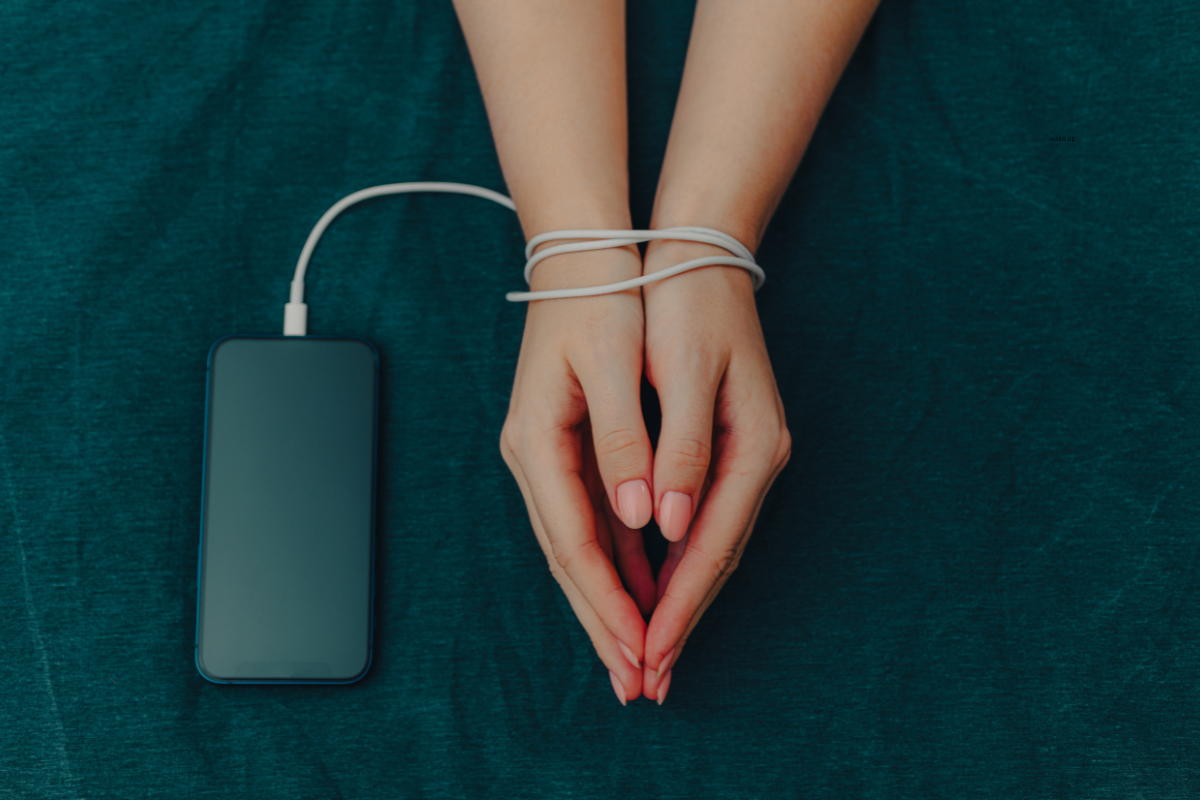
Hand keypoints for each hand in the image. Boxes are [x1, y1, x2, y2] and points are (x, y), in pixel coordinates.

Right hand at [499, 244, 657, 704]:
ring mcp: (550, 457)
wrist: (581, 257)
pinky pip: (594, 522)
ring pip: (580, 549)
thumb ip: (623, 441)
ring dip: (610, 604)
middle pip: (569, 562)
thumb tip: (641, 517)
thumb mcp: (612, 363)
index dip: (607, 604)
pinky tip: (642, 591)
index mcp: (539, 444)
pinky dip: (618, 564)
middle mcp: (537, 459)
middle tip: (635, 684)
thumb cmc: (600, 303)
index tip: (639, 651)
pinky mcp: (570, 450)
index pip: (574, 546)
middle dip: (603, 626)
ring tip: (640, 655)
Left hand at [637, 240, 791, 703]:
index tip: (646, 654)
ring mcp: (743, 457)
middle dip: (676, 622)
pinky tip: (648, 587)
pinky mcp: (721, 449)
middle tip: (645, 682)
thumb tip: (668, 529)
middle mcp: (754, 460)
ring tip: (644, 653)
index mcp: (750, 446)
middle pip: (712, 561)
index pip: (708, 548)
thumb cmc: (686, 306)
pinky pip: (697, 522)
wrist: (702, 250)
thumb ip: (677, 451)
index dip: (675, 606)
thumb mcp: (680, 369)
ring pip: (704, 549)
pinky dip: (672, 562)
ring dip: (674, 602)